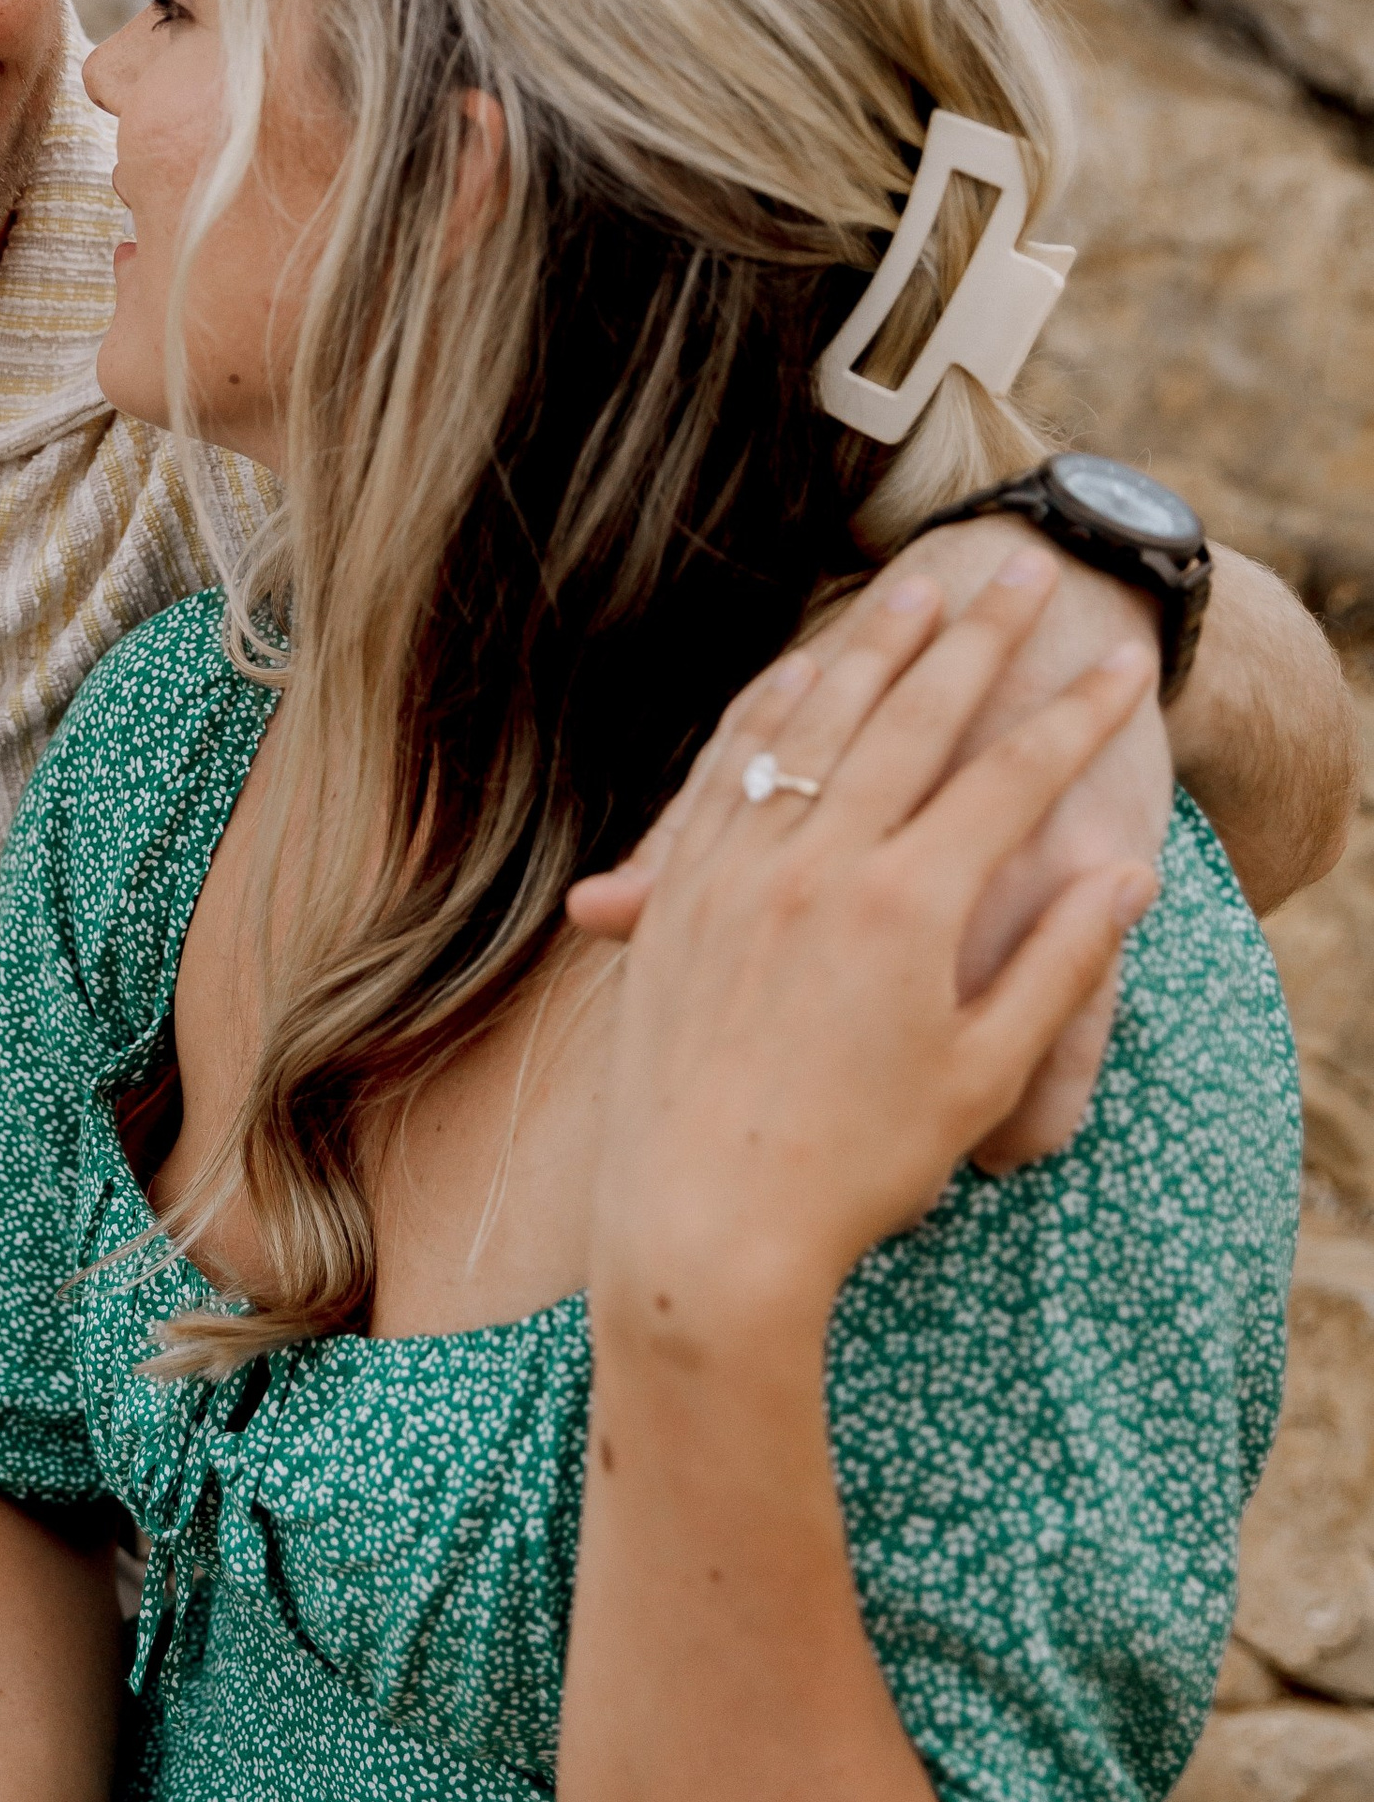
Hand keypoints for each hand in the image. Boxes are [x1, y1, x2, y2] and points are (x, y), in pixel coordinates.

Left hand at [583, 546, 1156, 1322]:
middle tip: (1020, 572)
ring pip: (812, 723)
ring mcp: (737, 871)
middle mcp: (817, 867)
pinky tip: (799, 677)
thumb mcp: (981, 1075)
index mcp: (906, 909)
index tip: (1122, 665)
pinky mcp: (679, 893)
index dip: (1075, 716)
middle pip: (911, 716)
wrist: (700, 1230)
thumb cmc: (855, 1168)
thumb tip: (1118, 883)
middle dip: (978, 637)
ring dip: (872, 648)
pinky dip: (772, 710)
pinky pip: (729, 768)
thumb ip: (1057, 965)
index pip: (1011, 775)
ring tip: (919, 592)